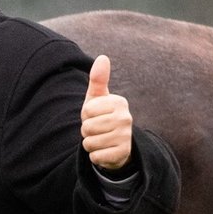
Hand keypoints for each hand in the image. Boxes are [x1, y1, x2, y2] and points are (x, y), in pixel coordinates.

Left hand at [80, 55, 132, 170]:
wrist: (116, 144)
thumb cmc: (102, 117)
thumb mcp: (97, 99)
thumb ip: (98, 79)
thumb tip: (103, 57)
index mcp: (119, 102)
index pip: (87, 111)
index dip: (86, 116)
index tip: (95, 116)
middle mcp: (126, 118)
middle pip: (87, 127)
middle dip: (86, 131)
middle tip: (97, 130)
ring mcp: (126, 137)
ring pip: (89, 143)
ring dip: (90, 144)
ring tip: (100, 140)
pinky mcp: (123, 154)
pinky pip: (95, 156)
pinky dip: (95, 156)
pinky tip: (104, 151)